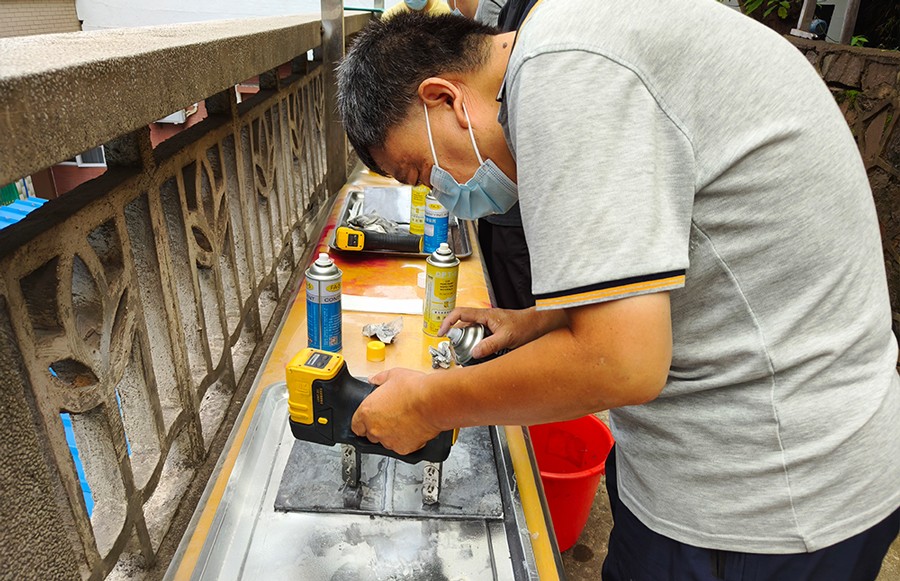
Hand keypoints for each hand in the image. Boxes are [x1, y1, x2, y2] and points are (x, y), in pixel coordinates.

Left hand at [351, 368, 441, 454]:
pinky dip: (406, 440)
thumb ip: (380, 379)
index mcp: (367, 411)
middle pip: (370, 435)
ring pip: (386, 442)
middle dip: (378, 427)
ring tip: (404, 421)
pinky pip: (401, 447)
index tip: (369, 419)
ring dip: (392, 434)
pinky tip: (413, 428)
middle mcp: (375, 429)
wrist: (433, 402)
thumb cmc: (415, 389)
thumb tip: (374, 379)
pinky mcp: (404, 448)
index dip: (362, 422)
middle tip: (391, 417)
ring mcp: (389, 440)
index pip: (355, 425)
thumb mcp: (394, 375)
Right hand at [438, 307, 566, 358]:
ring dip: (468, 342)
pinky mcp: (494, 331)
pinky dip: (477, 345)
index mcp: (485, 315)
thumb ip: (490, 345)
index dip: (447, 322)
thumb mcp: (507, 337)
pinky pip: (480, 337)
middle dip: (457, 337)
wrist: (539, 325)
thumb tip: (474, 352)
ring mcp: (489, 324)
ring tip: (467, 353)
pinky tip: (480, 353)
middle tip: (455, 349)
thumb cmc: (525, 325)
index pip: (459, 313)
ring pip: (472, 332)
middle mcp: (485, 318)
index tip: (441, 333)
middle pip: (463, 325)